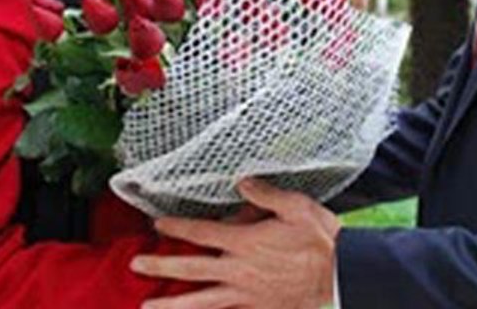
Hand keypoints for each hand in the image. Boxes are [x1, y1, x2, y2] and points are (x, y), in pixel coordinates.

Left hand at [130, 178, 339, 308]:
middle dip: (161, 264)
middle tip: (136, 264)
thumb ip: (264, 193)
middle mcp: (239, 269)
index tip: (157, 223)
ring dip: (172, 303)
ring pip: (200, 300)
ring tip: (146, 307)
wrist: (340, 274)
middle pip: (191, 267)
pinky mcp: (257, 308)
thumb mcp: (294, 205)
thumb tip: (240, 182)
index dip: (176, 226)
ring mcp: (246, 293)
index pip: (201, 232)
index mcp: (245, 241)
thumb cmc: (319, 237)